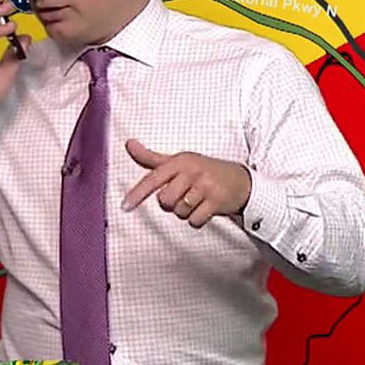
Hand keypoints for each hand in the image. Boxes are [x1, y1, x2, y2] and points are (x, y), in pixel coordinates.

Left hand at [122, 139, 251, 227]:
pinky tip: (205, 208)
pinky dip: (198, 219)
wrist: (240, 180)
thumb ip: (151, 158)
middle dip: (171, 204)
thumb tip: (129, 144)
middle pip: (165, 201)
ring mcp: (205, 186)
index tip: (125, 207)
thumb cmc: (203, 171)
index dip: (137, 194)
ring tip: (196, 200)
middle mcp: (191, 171)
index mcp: (179, 161)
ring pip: (180, 212)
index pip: (153, 179)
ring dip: (185, 212)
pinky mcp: (217, 200)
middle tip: (184, 195)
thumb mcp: (178, 161)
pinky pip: (195, 220)